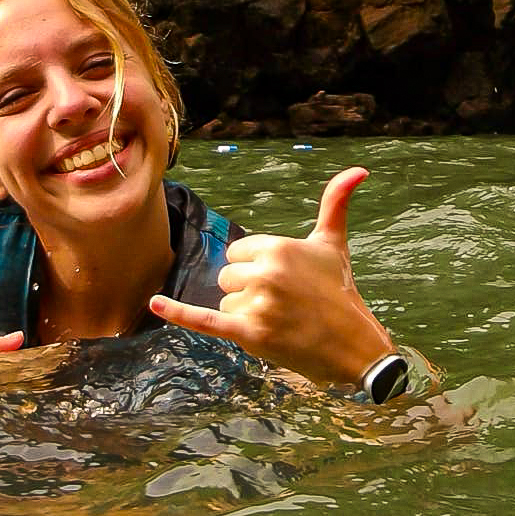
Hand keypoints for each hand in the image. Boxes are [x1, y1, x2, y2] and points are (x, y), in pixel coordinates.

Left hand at [150, 167, 394, 388]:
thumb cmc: (339, 291)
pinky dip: (178, 313)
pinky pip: (205, 320)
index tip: (284, 281)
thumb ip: (335, 202)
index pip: (236, 253)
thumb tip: (359, 169)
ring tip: (280, 321)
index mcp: (278, 246)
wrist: (352, 346)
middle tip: (283, 304)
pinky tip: (154, 303)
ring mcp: (257, 303)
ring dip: (245, 314)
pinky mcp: (250, 333)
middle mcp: (266, 272)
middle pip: (227, 277)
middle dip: (248, 292)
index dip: (255, 269)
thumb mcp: (332, 243)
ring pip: (224, 302)